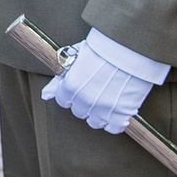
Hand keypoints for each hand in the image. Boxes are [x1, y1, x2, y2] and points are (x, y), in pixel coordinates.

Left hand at [43, 31, 166, 132]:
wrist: (130, 49)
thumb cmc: (103, 50)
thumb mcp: (75, 59)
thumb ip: (58, 80)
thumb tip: (45, 95)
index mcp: (70, 87)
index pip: (63, 101)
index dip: (73, 94)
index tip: (83, 87)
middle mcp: (84, 101)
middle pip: (79, 112)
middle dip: (86, 103)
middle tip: (98, 90)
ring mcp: (102, 109)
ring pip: (95, 122)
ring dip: (100, 114)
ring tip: (109, 99)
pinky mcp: (122, 114)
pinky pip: (114, 128)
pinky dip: (116, 122)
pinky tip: (119, 110)